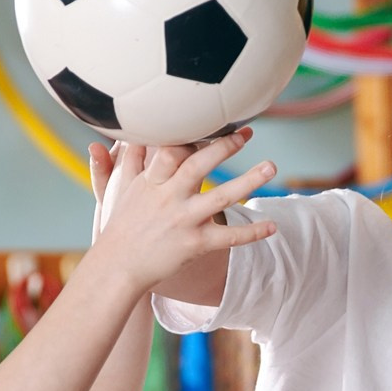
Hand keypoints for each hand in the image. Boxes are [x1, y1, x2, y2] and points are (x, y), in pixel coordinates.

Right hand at [88, 131, 274, 290]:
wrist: (118, 268)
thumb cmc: (121, 225)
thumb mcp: (119, 188)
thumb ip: (129, 158)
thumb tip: (129, 132)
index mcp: (152, 182)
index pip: (172, 150)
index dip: (192, 135)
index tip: (210, 122)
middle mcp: (169, 198)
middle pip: (198, 166)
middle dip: (224, 147)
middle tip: (247, 133)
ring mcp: (184, 221)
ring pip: (221, 197)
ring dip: (248, 181)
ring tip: (271, 166)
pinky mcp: (195, 245)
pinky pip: (229, 237)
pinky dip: (252, 232)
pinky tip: (272, 226)